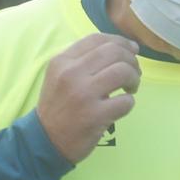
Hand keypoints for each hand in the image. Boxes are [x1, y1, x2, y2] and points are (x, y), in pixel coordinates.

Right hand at [36, 33, 139, 161]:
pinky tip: (121, 106)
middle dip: (131, 60)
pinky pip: (126, 101)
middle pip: (114, 52)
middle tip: (133, 73)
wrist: (45, 140)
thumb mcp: (59, 76)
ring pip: (122, 72)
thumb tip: (123, 48)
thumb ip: (83, 60)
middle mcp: (71, 74)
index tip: (131, 50)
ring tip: (131, 88)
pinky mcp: (94, 116)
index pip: (97, 39)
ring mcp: (83, 95)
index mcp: (62, 61)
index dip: (120, 41)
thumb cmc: (57, 106)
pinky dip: (129, 102)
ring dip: (134, 79)